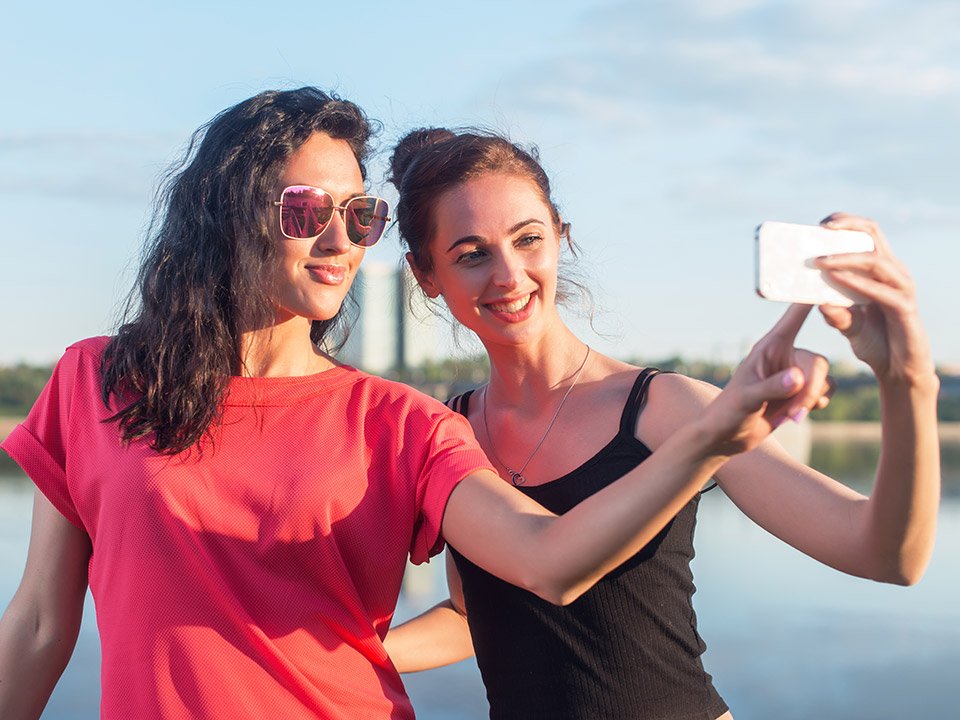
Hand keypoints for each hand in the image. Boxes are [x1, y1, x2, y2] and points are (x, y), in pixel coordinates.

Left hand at [701, 304, 830, 455]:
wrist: (726, 436)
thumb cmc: (728, 413)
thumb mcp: (747, 399)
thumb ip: (772, 387)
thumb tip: (798, 377)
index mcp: (769, 347)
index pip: (794, 317)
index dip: (811, 300)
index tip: (829, 279)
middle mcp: (785, 355)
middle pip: (819, 363)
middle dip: (811, 390)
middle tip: (795, 413)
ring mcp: (794, 373)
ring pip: (825, 380)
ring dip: (811, 401)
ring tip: (788, 416)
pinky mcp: (800, 391)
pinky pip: (826, 391)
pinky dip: (814, 405)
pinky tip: (794, 414)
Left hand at [814, 213, 934, 384]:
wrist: (898, 371)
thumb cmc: (875, 342)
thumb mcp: (847, 325)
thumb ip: (834, 311)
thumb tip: (815, 299)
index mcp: (881, 271)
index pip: (867, 235)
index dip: (846, 223)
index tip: (821, 223)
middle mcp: (894, 273)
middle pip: (874, 236)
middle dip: (847, 227)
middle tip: (820, 228)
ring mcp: (902, 289)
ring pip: (876, 261)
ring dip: (845, 258)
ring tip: (819, 260)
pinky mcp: (904, 309)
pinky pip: (881, 291)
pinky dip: (857, 284)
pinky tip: (836, 280)